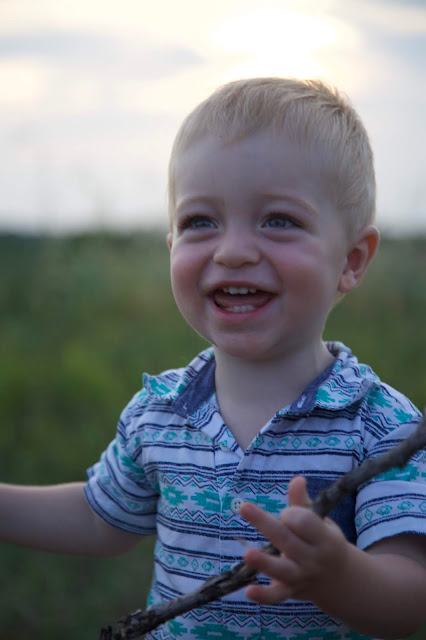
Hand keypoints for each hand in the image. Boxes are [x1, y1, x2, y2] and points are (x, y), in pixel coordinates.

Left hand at [239, 476, 349, 604]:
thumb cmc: (324, 541)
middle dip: (265, 523)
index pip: (304, 522)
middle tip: (244, 507)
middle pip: (287, 539)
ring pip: (282, 570)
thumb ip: (303, 502)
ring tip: (247, 553)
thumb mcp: (321, 521)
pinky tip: (248, 590)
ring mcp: (301, 577)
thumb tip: (297, 479)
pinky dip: (263, 596)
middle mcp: (312, 558)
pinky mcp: (290, 592)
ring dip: (265, 562)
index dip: (291, 514)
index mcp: (323, 537)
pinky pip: (277, 596)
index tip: (287, 514)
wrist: (340, 580)